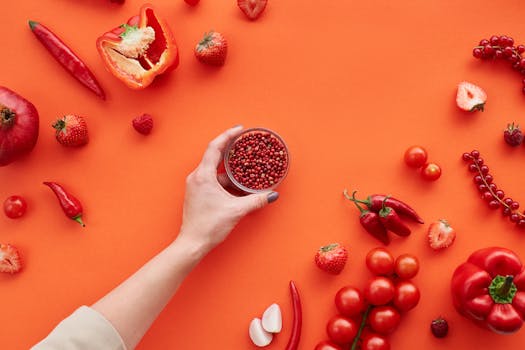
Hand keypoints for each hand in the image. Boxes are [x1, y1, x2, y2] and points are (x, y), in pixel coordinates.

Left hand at [178, 126, 278, 253]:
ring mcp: (196, 186)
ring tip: (246, 169)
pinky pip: (213, 181)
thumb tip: (271, 195)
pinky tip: (238, 187)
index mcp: (203, 176)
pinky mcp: (198, 194)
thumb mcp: (236, 211)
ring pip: (216, 171)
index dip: (228, 136)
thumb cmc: (209, 226)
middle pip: (215, 157)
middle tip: (245, 145)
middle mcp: (197, 177)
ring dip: (231, 171)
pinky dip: (226, 181)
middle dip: (231, 151)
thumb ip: (255, 200)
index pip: (215, 148)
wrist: (192, 243)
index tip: (239, 130)